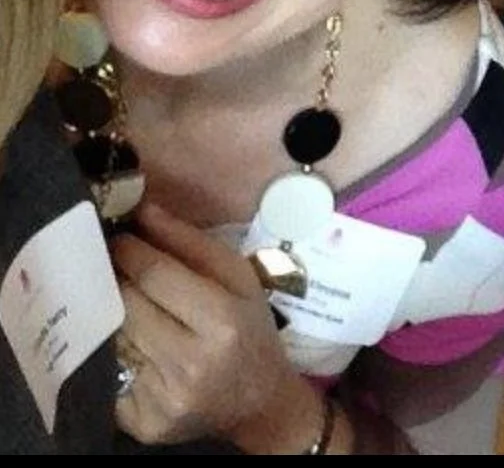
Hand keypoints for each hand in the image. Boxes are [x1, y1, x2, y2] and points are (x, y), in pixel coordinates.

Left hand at [110, 202, 321, 450]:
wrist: (259, 401)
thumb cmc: (250, 329)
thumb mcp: (239, 279)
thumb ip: (192, 244)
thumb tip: (145, 210)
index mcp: (222, 321)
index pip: (156, 276)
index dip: (131, 252)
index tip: (119, 238)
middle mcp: (191, 362)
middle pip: (128, 307)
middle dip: (118, 282)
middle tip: (115, 267)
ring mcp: (164, 397)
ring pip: (116, 341)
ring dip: (115, 318)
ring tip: (128, 307)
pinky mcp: (144, 424)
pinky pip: (114, 377)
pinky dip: (119, 357)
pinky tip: (135, 348)